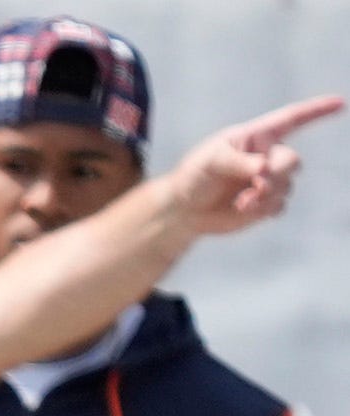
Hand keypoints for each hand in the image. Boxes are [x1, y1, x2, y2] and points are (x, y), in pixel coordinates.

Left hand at [165, 97, 342, 234]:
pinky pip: (278, 206)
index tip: (340, 103)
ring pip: (285, 186)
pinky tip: (244, 208)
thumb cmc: (195, 174)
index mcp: (258, 136)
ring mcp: (269, 180)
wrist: (185, 208)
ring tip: (241, 200)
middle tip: (257, 183)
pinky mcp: (265, 204)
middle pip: (292, 161)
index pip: (293, 119)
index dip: (317, 110)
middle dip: (277, 173)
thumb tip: (264, 167)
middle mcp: (269, 155)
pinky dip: (263, 209)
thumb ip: (238, 162)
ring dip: (265, 194)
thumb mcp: (211, 161)